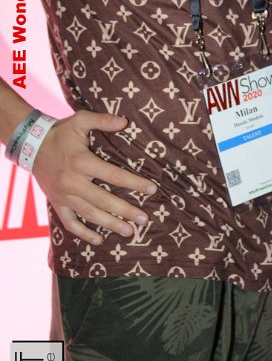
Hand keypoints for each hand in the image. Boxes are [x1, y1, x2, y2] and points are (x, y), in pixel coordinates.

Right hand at [32, 111, 156, 244]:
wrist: (31, 145)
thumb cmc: (61, 132)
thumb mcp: (80, 120)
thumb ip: (102, 120)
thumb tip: (124, 122)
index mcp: (81, 162)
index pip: (113, 175)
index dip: (134, 183)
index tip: (152, 189)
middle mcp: (72, 182)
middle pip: (103, 200)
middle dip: (125, 210)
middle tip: (144, 219)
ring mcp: (64, 195)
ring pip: (89, 214)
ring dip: (109, 224)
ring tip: (129, 231)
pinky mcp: (57, 203)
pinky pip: (70, 222)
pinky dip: (83, 233)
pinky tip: (98, 240)